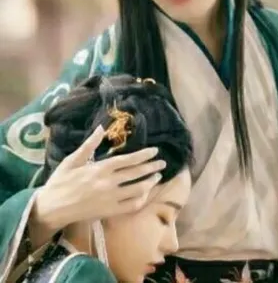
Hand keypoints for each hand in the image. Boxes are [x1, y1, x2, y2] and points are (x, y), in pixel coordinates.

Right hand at [31, 125, 164, 231]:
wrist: (52, 208)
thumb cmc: (61, 181)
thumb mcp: (72, 160)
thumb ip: (89, 144)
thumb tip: (101, 127)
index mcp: (100, 168)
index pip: (128, 160)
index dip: (143, 155)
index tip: (155, 151)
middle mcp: (108, 183)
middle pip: (136, 174)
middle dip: (152, 167)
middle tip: (163, 164)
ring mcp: (110, 199)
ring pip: (137, 190)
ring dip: (150, 183)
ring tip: (157, 177)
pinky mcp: (109, 212)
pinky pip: (131, 206)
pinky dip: (141, 200)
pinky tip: (146, 194)